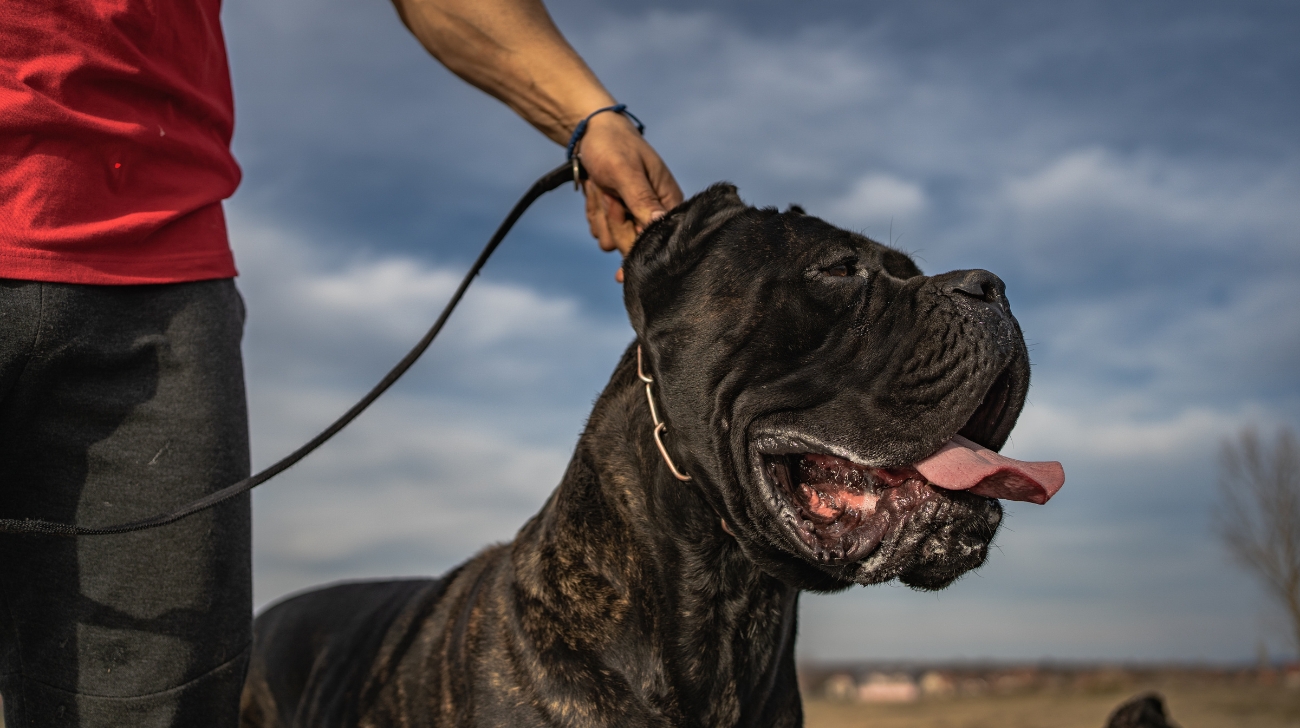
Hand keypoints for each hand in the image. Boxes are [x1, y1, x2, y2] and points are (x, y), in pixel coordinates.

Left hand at [576, 111, 682, 260]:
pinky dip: (595, 214)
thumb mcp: (625, 171)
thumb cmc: (612, 145)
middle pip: (633, 248)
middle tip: (609, 194)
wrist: (589, 134)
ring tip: (603, 187)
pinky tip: (597, 192)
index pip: (658, 240)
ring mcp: (635, 220)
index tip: (619, 206)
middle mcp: (654, 216)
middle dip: (614, 222)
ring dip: (601, 216)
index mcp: (668, 203)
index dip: (636, 236)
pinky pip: (603, 235)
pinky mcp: (618, 221)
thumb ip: (642, 199)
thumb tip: (660, 224)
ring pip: (613, 243)